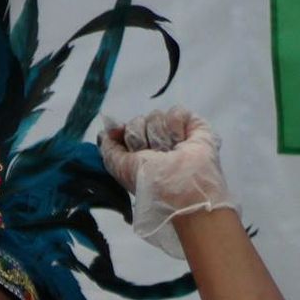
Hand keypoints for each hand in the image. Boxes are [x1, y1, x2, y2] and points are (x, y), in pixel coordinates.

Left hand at [98, 107, 237, 258]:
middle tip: (154, 157)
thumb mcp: (121, 168)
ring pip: (155, 116)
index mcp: (139, 154)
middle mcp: (156, 143)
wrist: (179, 187)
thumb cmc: (149, 183)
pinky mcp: (194, 125)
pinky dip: (174, 127)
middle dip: (141, 140)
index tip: (130, 148)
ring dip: (159, 137)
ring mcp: (175, 133)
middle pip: (137, 122)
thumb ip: (109, 148)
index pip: (125, 131)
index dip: (123, 135)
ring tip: (170, 153)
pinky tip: (181, 143)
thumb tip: (106, 131)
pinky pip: (176, 111)